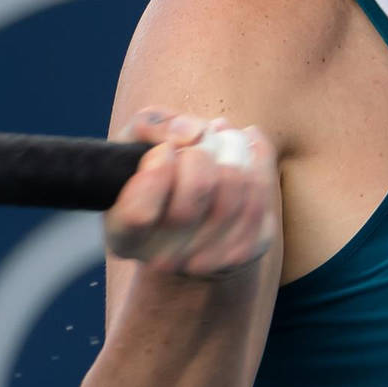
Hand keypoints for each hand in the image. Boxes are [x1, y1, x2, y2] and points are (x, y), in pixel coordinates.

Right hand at [103, 108, 277, 278]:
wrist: (191, 219)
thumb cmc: (156, 172)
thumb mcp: (134, 144)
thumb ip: (149, 127)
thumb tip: (192, 134)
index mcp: (124, 237)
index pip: (138, 213)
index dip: (156, 167)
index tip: (164, 150)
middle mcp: (163, 258)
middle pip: (199, 186)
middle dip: (202, 147)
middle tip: (198, 139)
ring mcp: (209, 260)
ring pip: (236, 182)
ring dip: (231, 145)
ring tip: (221, 138)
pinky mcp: (249, 250)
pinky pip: (263, 189)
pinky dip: (257, 155)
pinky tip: (246, 146)